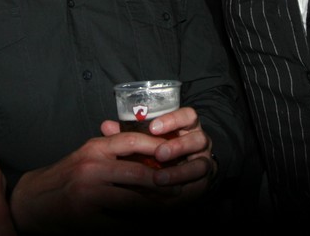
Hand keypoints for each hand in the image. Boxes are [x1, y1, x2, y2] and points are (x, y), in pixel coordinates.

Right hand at [10, 128, 193, 232]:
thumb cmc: (67, 176)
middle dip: (164, 183)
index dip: (158, 147)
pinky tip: (150, 229)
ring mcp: (88, 195)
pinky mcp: (85, 220)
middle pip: (138, 174)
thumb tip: (156, 150)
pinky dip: (138, 229)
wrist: (32, 201)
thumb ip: (115, 150)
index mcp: (94, 148)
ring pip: (133, 203)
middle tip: (182, 189)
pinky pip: (120, 227)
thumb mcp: (89, 155)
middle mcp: (92, 168)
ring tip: (173, 212)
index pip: (132, 140)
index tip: (176, 155)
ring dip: (157, 209)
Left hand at [101, 106, 216, 196]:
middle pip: (198, 138)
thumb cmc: (159, 152)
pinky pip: (199, 185)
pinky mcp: (203, 183)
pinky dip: (182, 189)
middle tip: (159, 154)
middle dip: (178, 146)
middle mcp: (198, 142)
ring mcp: (203, 162)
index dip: (173, 120)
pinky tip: (167, 193)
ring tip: (160, 179)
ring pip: (201, 164)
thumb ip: (129, 134)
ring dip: (180, 172)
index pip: (187, 116)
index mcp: (186, 127)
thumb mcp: (146, 141)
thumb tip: (106, 126)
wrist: (179, 174)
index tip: (153, 127)